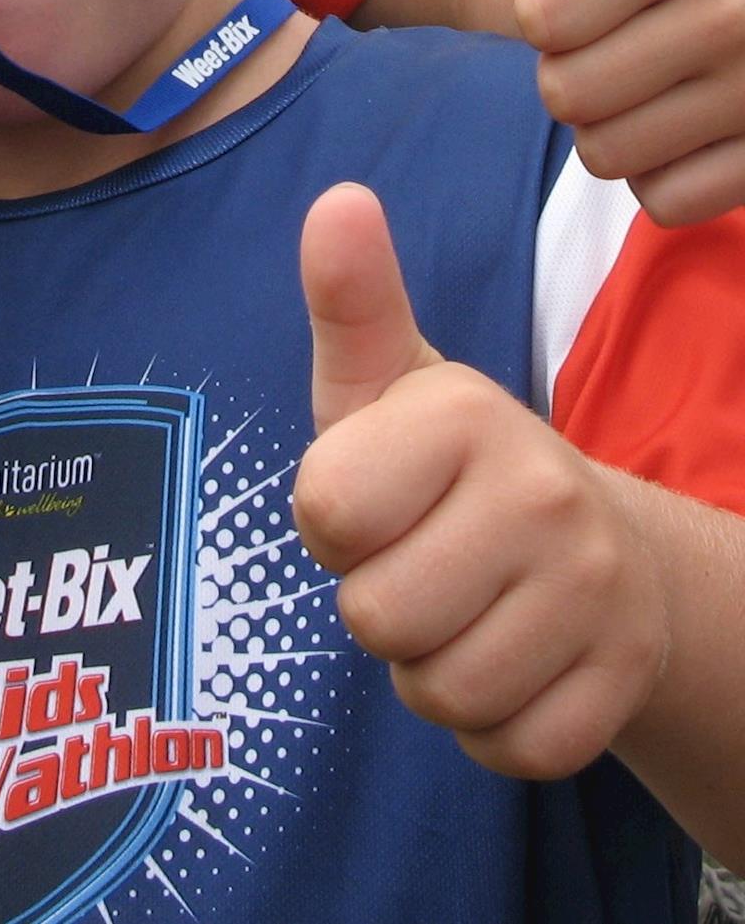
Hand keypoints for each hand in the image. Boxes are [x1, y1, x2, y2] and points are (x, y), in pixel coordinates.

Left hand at [292, 183, 666, 778]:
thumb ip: (351, 302)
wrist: (589, 539)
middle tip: (422, 557)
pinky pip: (504, 749)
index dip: (333, 521)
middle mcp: (544, 493)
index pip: (325, 513)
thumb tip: (336, 200)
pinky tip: (509, 656)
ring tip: (462, 604)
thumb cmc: (446, 460)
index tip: (376, 495)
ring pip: (439, 692)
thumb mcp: (386, 381)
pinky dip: (489, 724)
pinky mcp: (622, 681)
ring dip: (429, 668)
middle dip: (378, 602)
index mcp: (467, 413)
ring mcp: (596, 592)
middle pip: (376, 617)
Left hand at [516, 0, 744, 224]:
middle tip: (624, 40)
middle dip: (575, 74)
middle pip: (567, 95)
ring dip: (615, 129)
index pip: (541, 18)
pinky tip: (691, 126)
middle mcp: (743, 12)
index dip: (548, 13)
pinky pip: (663, 202)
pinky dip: (662, 176)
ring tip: (656, 79)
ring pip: (610, 156)